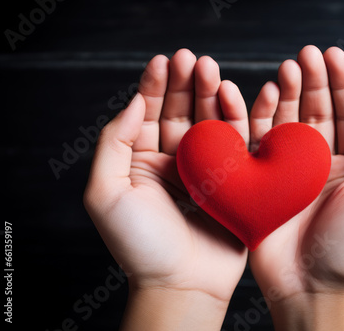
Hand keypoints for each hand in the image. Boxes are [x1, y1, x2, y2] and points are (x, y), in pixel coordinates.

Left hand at [83, 49, 248, 329]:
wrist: (181, 284)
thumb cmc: (140, 246)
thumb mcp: (105, 193)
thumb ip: (114, 143)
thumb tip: (135, 102)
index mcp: (142, 162)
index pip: (148, 114)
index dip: (155, 85)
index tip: (163, 60)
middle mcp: (174, 161)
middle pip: (180, 112)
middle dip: (185, 83)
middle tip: (192, 58)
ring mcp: (206, 170)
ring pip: (209, 122)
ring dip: (210, 94)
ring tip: (211, 70)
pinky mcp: (233, 181)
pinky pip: (236, 144)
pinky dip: (237, 119)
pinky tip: (234, 97)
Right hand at [247, 46, 343, 329]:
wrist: (310, 286)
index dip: (342, 80)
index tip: (332, 54)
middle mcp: (322, 159)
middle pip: (317, 108)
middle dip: (313, 80)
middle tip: (306, 54)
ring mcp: (289, 167)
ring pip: (287, 119)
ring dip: (286, 92)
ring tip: (286, 69)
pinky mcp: (261, 178)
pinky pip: (259, 140)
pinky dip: (259, 116)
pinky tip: (262, 96)